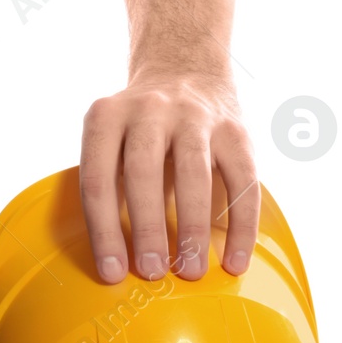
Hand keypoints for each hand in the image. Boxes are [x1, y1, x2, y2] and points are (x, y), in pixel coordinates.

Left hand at [79, 72, 258, 282]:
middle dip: (146, 229)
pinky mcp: (235, 130)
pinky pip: (243, 182)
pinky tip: (236, 261)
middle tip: (152, 273)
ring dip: (192, 229)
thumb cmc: (136, 128)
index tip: (112, 273)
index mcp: (106, 117)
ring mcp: (195, 116)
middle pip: (144, 173)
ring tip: (191, 271)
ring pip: (194, 175)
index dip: (103, 231)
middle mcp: (149, 110)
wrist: (184, 69)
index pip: (98, 179)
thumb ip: (107, 182)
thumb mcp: (108, 138)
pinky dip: (241, 225)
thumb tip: (114, 260)